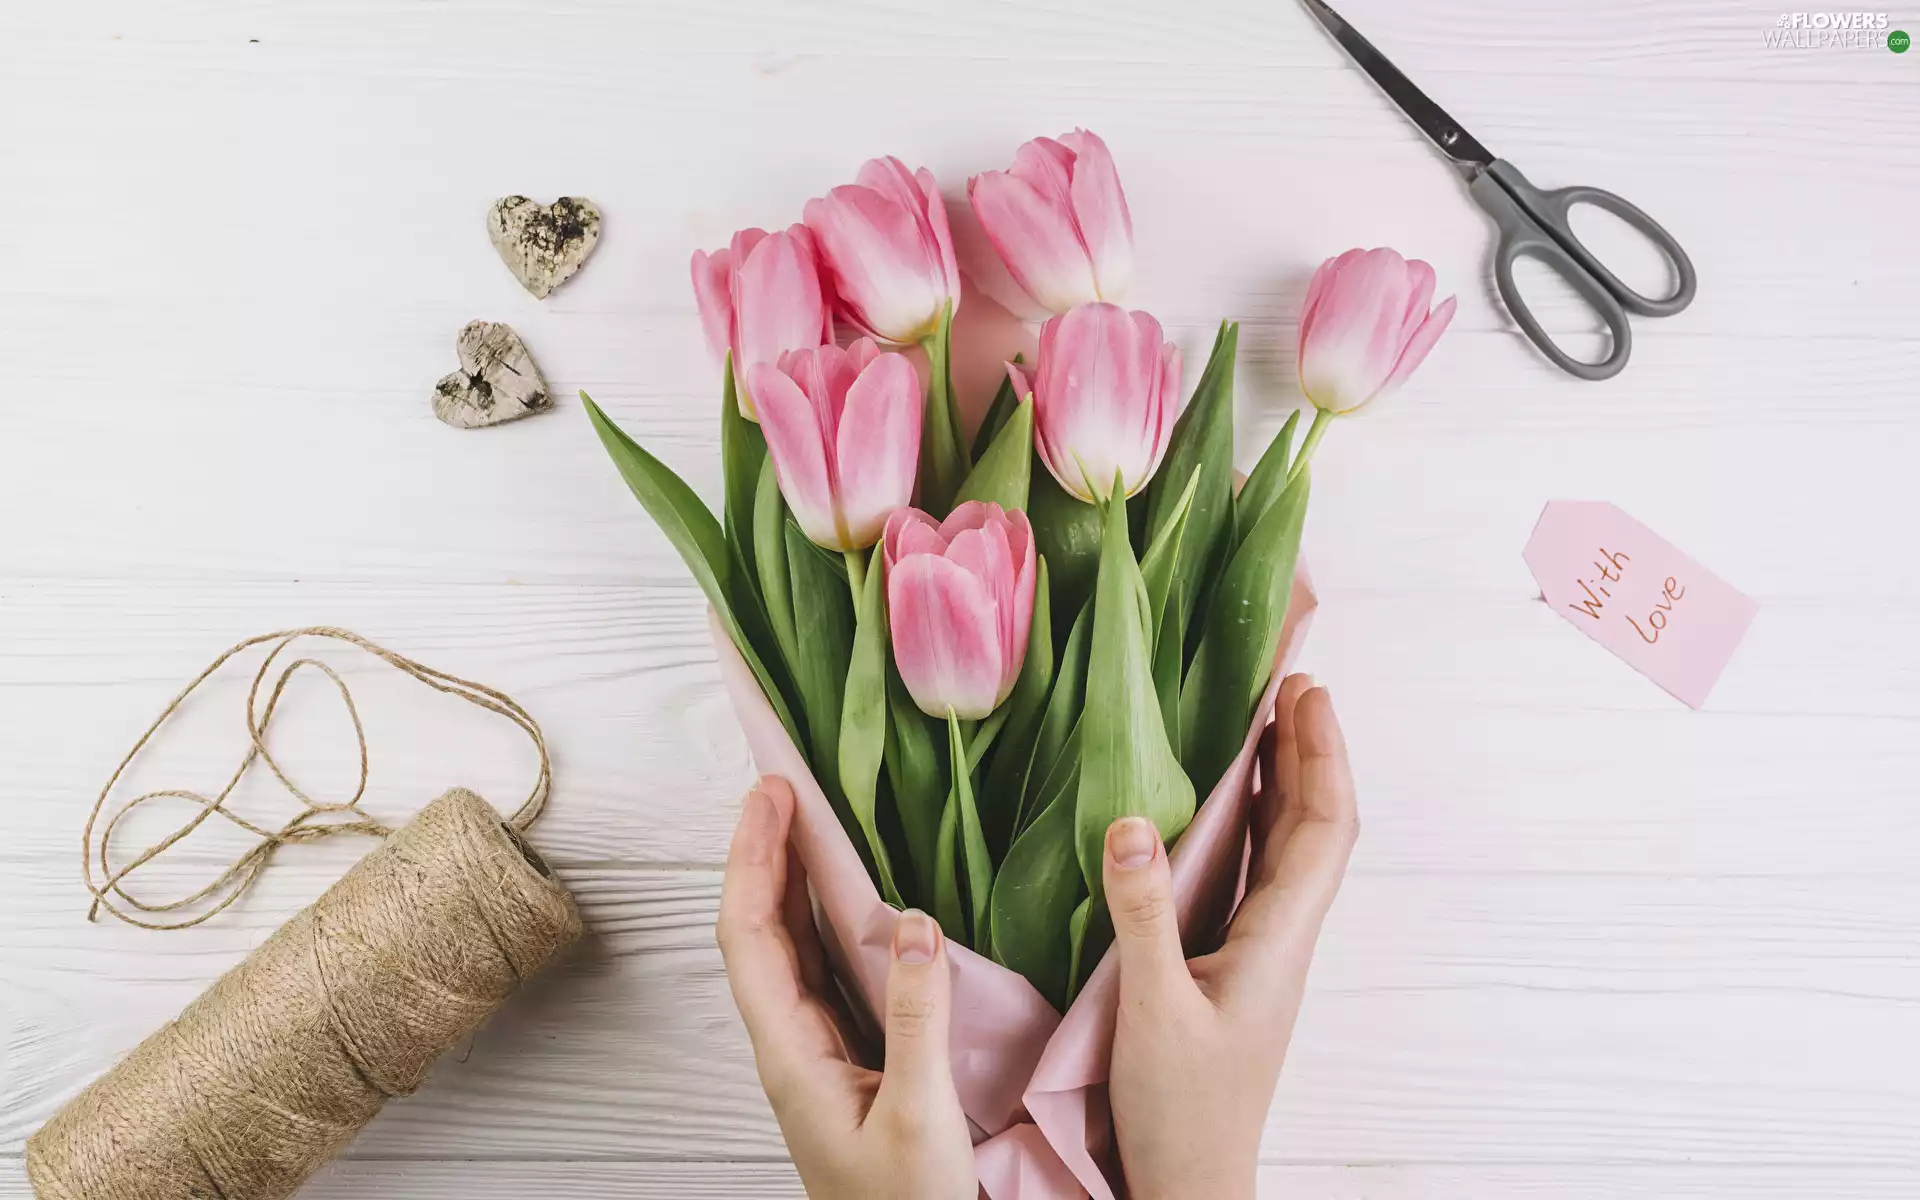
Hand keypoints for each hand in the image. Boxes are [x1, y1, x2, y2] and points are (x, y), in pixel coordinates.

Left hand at [717, 776, 977, 1199]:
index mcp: (790, 1053)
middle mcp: (791, 1044)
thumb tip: (912, 921)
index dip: (754, 858)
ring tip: (812, 815)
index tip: (771, 793)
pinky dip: (831, 919)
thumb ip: (915, 1018)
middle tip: (786, 782)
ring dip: (795, 879)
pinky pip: (827, 972)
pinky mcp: (848, 1061)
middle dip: (766, 851)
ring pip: (792, 948)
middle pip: (760, 930)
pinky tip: (855, 894)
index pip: (749, 935)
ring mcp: (816, 1052)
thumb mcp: (918, 1116)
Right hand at [1105, 676, 1357, 1199]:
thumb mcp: (1151, 1010)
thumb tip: (1130, 820)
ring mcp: (1258, 955)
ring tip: (1261, 722)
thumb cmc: (1178, 1109)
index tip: (1306, 692)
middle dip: (1308, 753)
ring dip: (1280, 783)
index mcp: (1279, 943)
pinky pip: (1249, 876)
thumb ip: (1142, 917)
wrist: (1190, 1182)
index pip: (1323, 830)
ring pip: (1284, 850)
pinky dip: (1243, 825)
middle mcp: (1280, 940)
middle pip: (1313, 829)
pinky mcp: (1228, 969)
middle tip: (1289, 684)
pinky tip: (1215, 807)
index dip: (1322, 756)